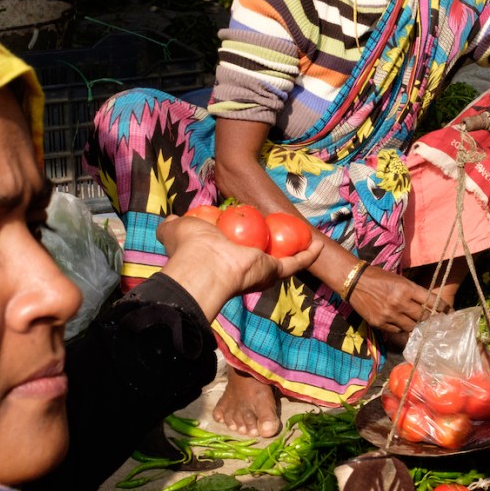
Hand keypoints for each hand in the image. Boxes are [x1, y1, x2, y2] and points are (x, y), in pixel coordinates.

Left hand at [155, 215, 321, 320]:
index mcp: (221, 255)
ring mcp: (259, 270)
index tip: (252, 221)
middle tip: (283, 227)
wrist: (204, 264)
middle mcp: (240, 265)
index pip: (235, 244)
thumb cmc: (190, 247)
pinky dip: (308, 254)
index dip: (244, 233)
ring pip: (283, 259)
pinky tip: (318, 244)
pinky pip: (294, 263)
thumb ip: (173, 224)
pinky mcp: (273, 271)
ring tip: (307, 235)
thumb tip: (171, 219)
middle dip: (274, 243)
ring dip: (297, 249)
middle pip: (262, 253)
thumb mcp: (176, 228)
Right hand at [347, 265, 448, 334]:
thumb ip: (414, 292)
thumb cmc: (379, 277)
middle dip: (430, 319)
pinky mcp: (380, 323)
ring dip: (416, 326)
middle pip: (423, 317)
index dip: (442, 308)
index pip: (431, 301)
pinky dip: (401, 328)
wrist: (354, 281)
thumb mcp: (400, 280)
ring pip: (411, 327)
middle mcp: (400, 303)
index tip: (448, 311)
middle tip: (435, 321)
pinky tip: (402, 324)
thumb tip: (428, 305)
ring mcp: (389, 315)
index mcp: (406, 289)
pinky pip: (397, 330)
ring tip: (419, 325)